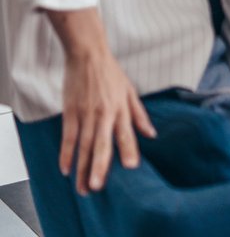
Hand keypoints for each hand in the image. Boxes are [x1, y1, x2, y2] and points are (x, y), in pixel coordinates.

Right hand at [47, 10, 155, 194]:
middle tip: (98, 188)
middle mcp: (104, 113)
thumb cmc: (111, 73)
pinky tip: (66, 169)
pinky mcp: (70, 112)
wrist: (88, 55)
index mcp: (121, 108)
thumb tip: (151, 134)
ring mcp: (86, 113)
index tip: (131, 167)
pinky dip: (66, 153)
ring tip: (83, 188)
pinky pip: (68, 137)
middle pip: (102, 144)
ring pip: (84, 145)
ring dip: (83, 168)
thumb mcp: (130, 90)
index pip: (126, 133)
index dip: (129, 149)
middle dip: (100, 167)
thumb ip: (139, 114)